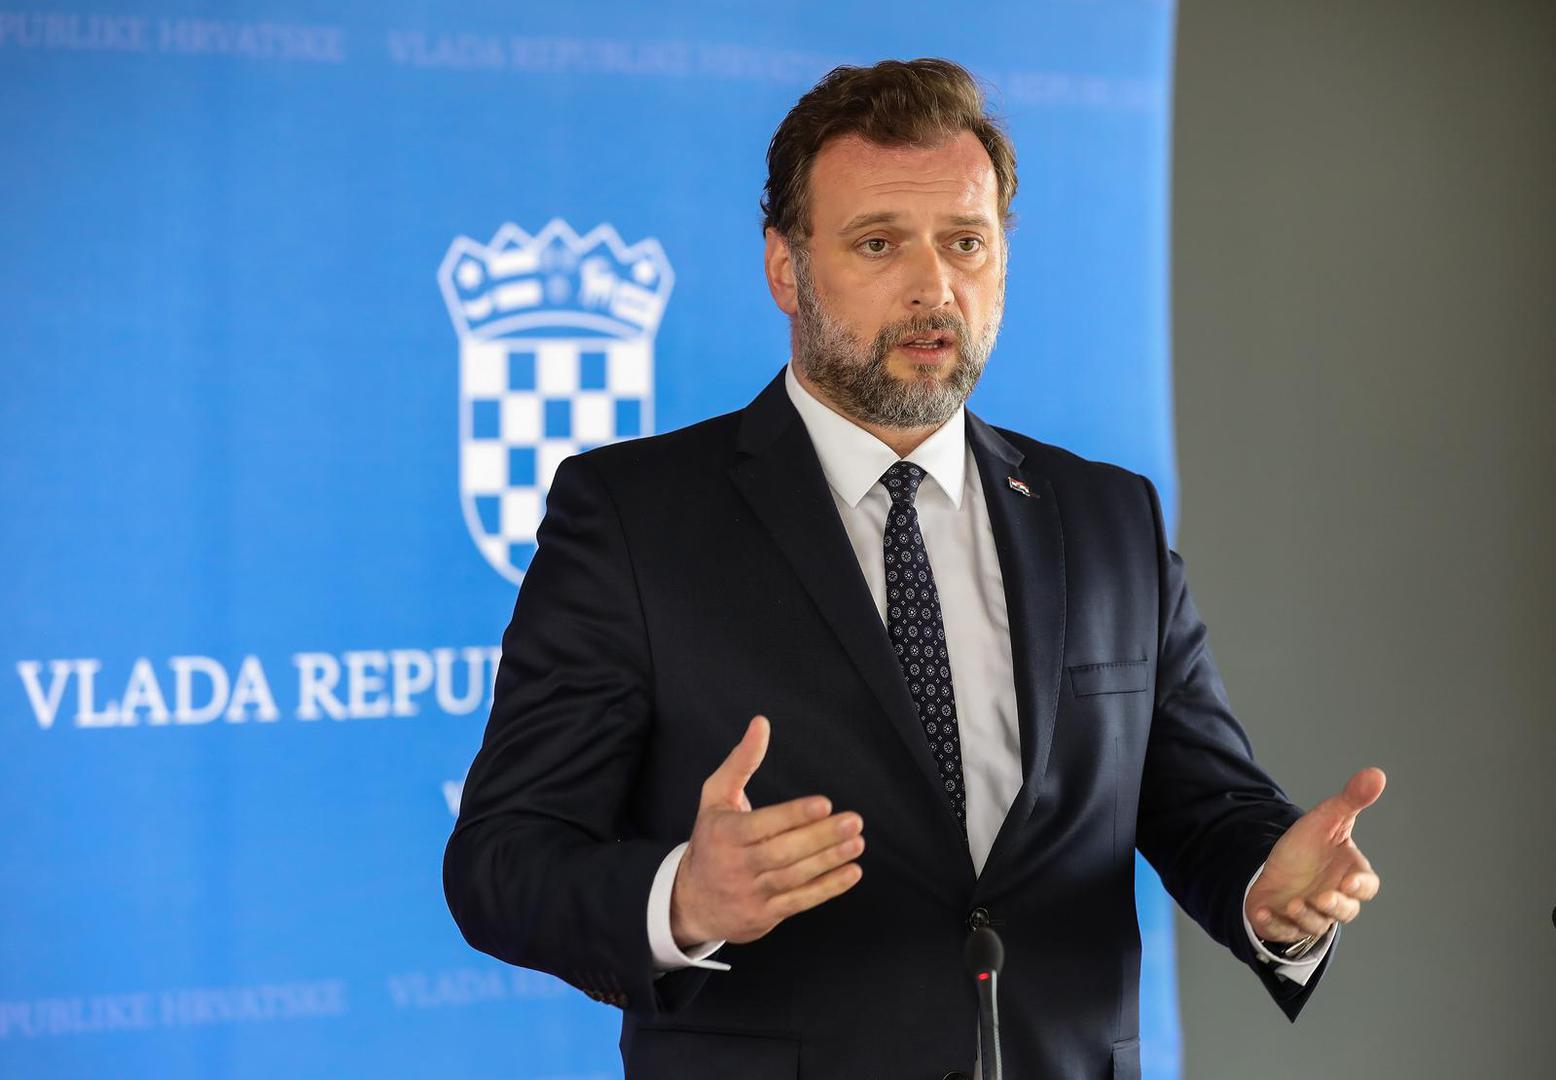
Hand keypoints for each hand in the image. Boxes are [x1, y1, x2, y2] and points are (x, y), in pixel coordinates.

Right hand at [669, 715, 864, 947]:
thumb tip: (762, 723)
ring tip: (857, 843)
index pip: (763, 825)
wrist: (690, 901)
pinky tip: (851, 872)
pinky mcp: (765, 915)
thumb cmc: (711, 840)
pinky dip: (827, 888)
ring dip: (829, 861)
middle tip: (853, 821)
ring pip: (794, 877)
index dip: (794, 815)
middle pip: (783, 852)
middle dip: (820, 837)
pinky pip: (800, 901)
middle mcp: (737, 865)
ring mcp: (751, 893)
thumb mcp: (715, 797)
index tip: (824, 803)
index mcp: (725, 834)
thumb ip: (741, 761)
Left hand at [1246, 766, 1385, 944]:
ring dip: (1304, 917)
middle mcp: (1334, 899)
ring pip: (1315, 925)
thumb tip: (1377, 774)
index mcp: (1350, 875)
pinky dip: (1273, 925)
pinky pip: (1282, 932)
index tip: (1349, 880)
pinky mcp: (1286, 924)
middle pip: (1345, 912)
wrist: (1276, 864)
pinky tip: (1261, 912)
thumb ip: (1351, 800)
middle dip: (1334, 907)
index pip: (1366, 886)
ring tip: (1291, 902)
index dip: (1360, 886)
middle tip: (1321, 896)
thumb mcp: (1326, 818)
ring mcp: (1311, 914)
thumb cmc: (1309, 845)